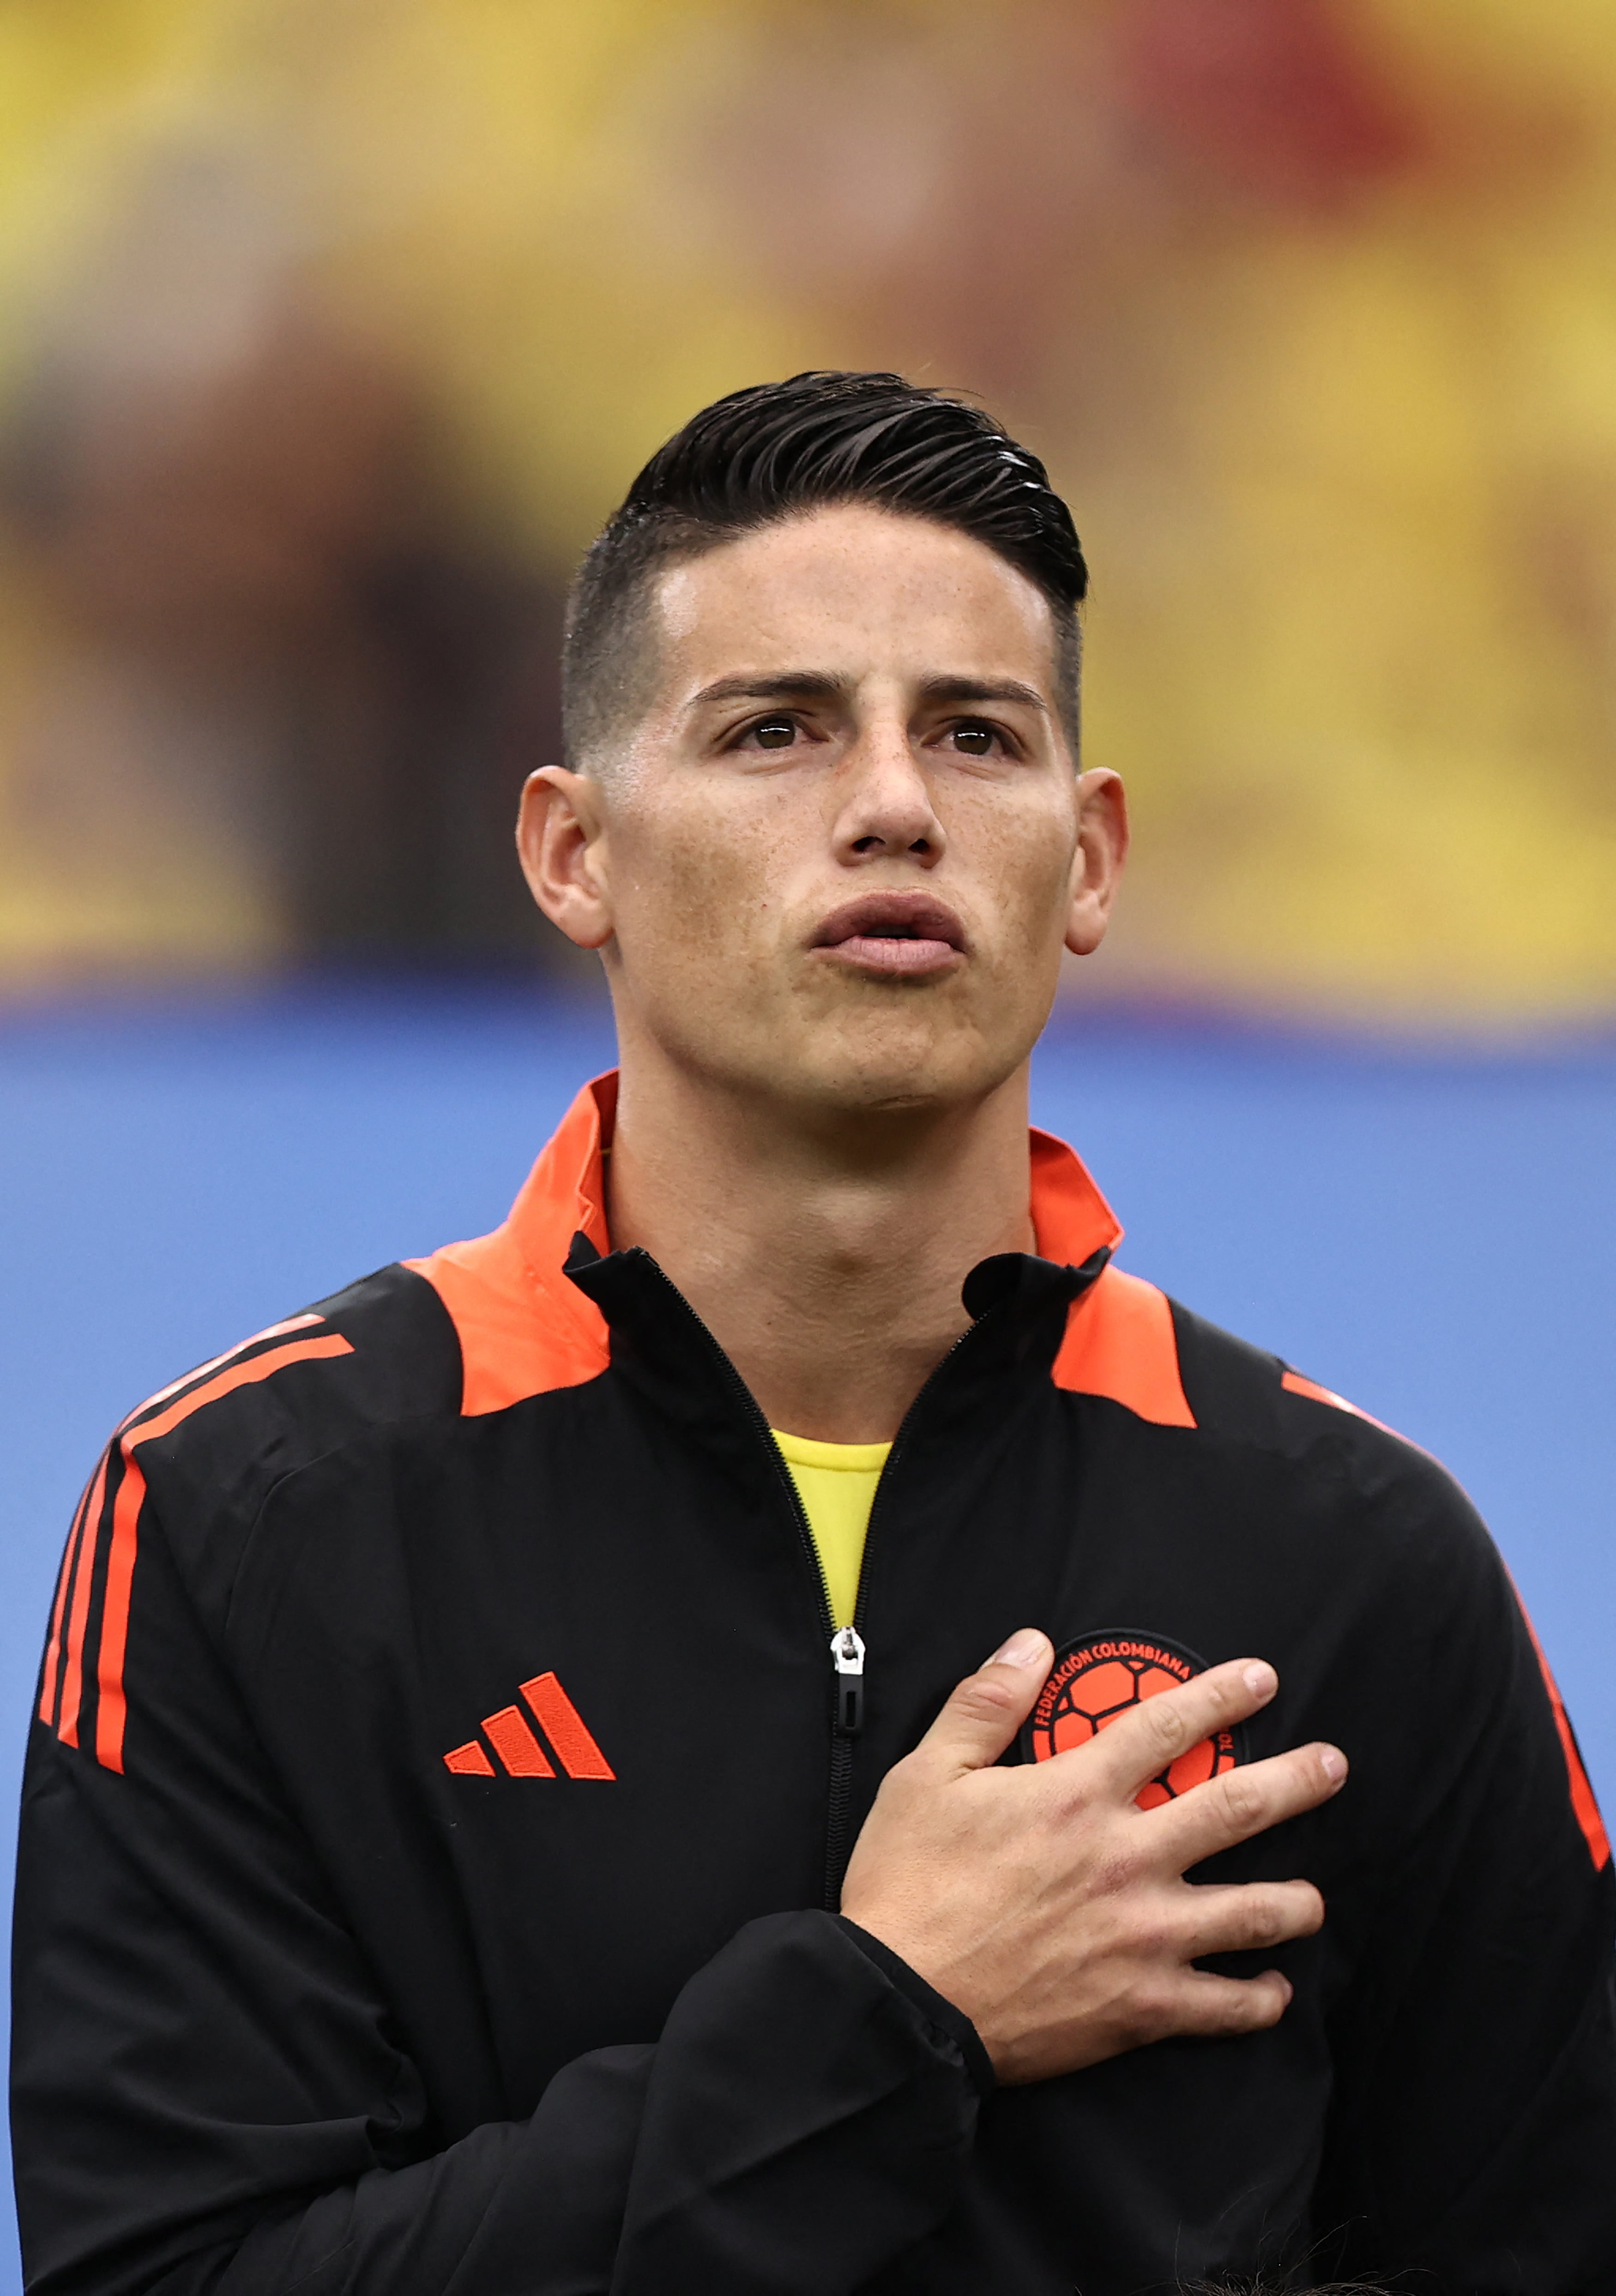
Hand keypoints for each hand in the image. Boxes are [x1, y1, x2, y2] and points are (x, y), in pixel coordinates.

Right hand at [840, 1630, 1345, 2083]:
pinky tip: (1273, 1992)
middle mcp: (1125, 1858)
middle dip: (1295, 1781)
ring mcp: (1142, 1936)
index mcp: (1075, 1795)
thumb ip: (986, 1704)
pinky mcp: (1141, 2006)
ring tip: (1314, 1897)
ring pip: (1250, 1913)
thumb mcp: (928, 1774)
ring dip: (1294, 1901)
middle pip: (1234, 1808)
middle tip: (1333, 1766)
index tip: (1262, 1680)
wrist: (900, 2001)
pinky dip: (1257, 2001)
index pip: (1165, 1726)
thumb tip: (1031, 1645)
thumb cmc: (908, 1884)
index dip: (1219, 1696)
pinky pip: (1222, 2006)